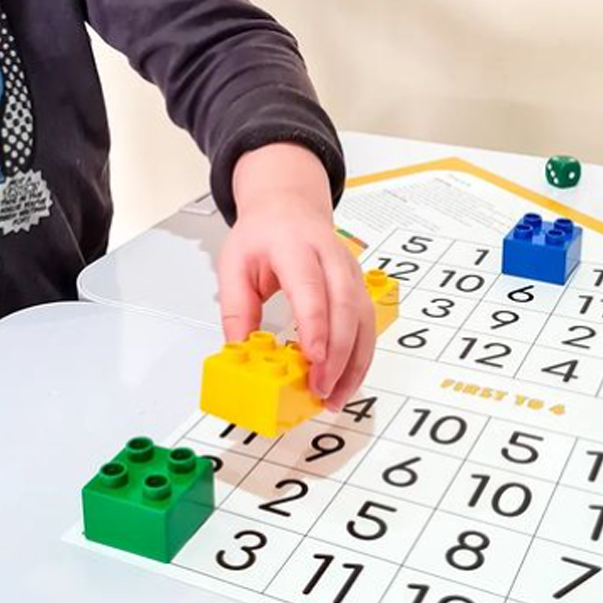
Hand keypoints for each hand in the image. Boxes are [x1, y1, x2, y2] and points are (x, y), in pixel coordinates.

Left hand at [217, 142, 374, 409]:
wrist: (288, 205)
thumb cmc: (262, 234)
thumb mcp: (234, 263)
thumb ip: (236, 307)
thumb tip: (240, 352)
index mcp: (294, 245)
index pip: (310, 285)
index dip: (315, 323)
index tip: (313, 358)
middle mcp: (330, 255)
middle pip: (345, 303)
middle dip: (337, 351)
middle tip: (320, 388)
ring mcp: (350, 270)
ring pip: (363, 317)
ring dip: (354, 361)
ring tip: (334, 397)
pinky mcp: (359, 286)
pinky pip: (367, 324)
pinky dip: (359, 357)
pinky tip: (345, 381)